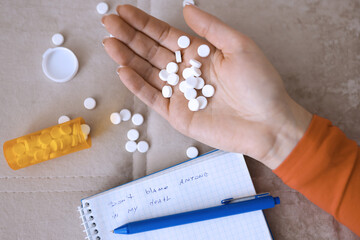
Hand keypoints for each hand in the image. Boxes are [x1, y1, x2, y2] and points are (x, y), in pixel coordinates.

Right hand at [102, 4, 311, 168]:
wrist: (268, 123)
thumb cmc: (260, 84)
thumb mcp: (240, 47)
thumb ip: (211, 28)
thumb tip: (187, 8)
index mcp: (199, 55)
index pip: (165, 35)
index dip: (144, 23)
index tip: (124, 11)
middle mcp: (186, 72)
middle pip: (151, 51)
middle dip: (129, 36)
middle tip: (108, 22)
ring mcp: (180, 94)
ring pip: (148, 72)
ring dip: (127, 57)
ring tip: (109, 43)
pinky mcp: (178, 114)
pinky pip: (153, 97)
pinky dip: (137, 85)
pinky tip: (122, 70)